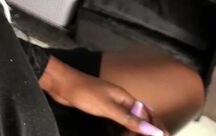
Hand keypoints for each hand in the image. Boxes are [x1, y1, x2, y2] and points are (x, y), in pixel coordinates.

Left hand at [40, 56, 169, 135]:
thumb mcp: (107, 107)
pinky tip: (118, 135)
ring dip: (130, 132)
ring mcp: (110, 104)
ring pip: (127, 121)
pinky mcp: (101, 108)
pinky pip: (116, 122)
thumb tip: (152, 129)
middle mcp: (120, 100)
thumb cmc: (83, 91)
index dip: (154, 128)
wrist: (61, 83)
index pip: (147, 115)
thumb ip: (128, 118)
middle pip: (138, 119)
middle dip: (141, 132)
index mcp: (125, 97)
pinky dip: (119, 130)